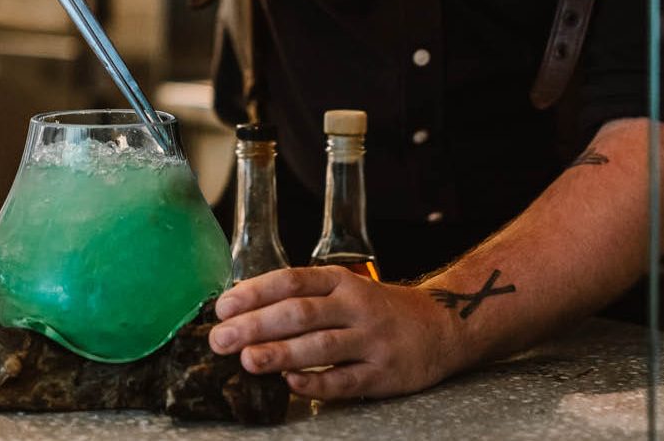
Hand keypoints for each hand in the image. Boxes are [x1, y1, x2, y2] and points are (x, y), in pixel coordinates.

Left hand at [208, 267, 459, 399]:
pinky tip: (291, 384)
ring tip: (247, 360)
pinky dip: (317, 382)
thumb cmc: (379, 309)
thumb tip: (244, 312)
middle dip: (256, 325)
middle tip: (221, 338)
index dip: (255, 292)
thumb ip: (305, 298)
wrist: (442, 326)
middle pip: (301, 313)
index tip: (223, 306)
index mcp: (341, 281)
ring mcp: (371, 340)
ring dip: (281, 353)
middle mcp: (356, 306)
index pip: (292, 281)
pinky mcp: (384, 374)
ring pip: (321, 346)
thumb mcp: (346, 290)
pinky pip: (346, 380)